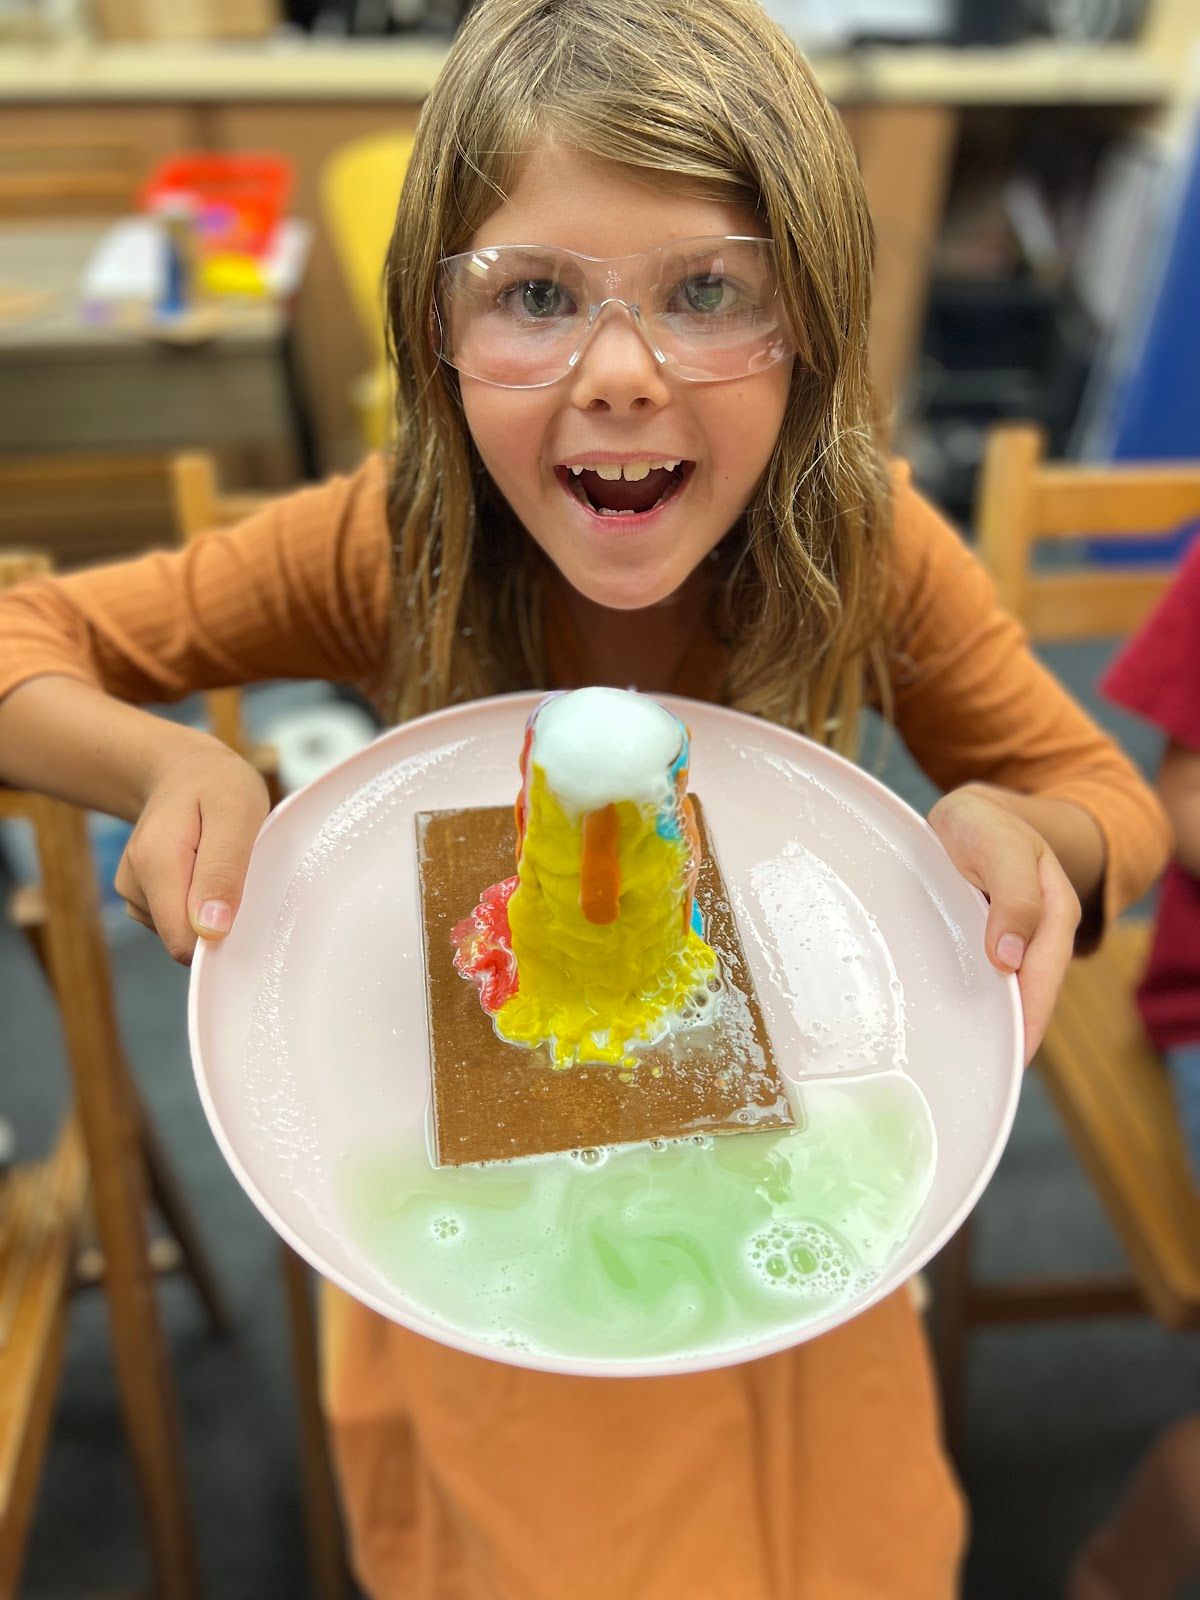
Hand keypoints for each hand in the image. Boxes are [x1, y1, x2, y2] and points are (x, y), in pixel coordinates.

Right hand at [114, 743, 269, 964]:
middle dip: (219, 916)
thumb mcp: (235, 814)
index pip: (182, 940)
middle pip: (183, 938)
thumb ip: (222, 871)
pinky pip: (180, 921)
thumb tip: (210, 931)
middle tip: (237, 868)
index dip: (219, 934)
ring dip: (212, 904)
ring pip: (183, 931)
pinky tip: (206, 868)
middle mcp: (134, 883)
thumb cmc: (217, 786)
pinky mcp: (143, 898)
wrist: (184, 770)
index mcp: (154, 863)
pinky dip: (201, 901)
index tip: (244, 900)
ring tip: (220, 859)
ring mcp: (135, 893)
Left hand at [928, 784, 1081, 1064]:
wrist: (966, 811)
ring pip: (1003, 992)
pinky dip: (969, 1003)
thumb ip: (1011, 895)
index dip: (1031, 1018)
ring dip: (988, 1024)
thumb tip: (1008, 960)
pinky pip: (979, 980)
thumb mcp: (999, 846)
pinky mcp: (979, 943)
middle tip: (983, 1076)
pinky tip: (947, 1026)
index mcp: (1052, 914)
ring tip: (965, 1064)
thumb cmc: (983, 824)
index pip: (1044, 977)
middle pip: (1027, 994)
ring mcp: (1006, 942)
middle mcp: (1034, 934)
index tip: (1015, 1056)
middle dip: (1011, 1035)